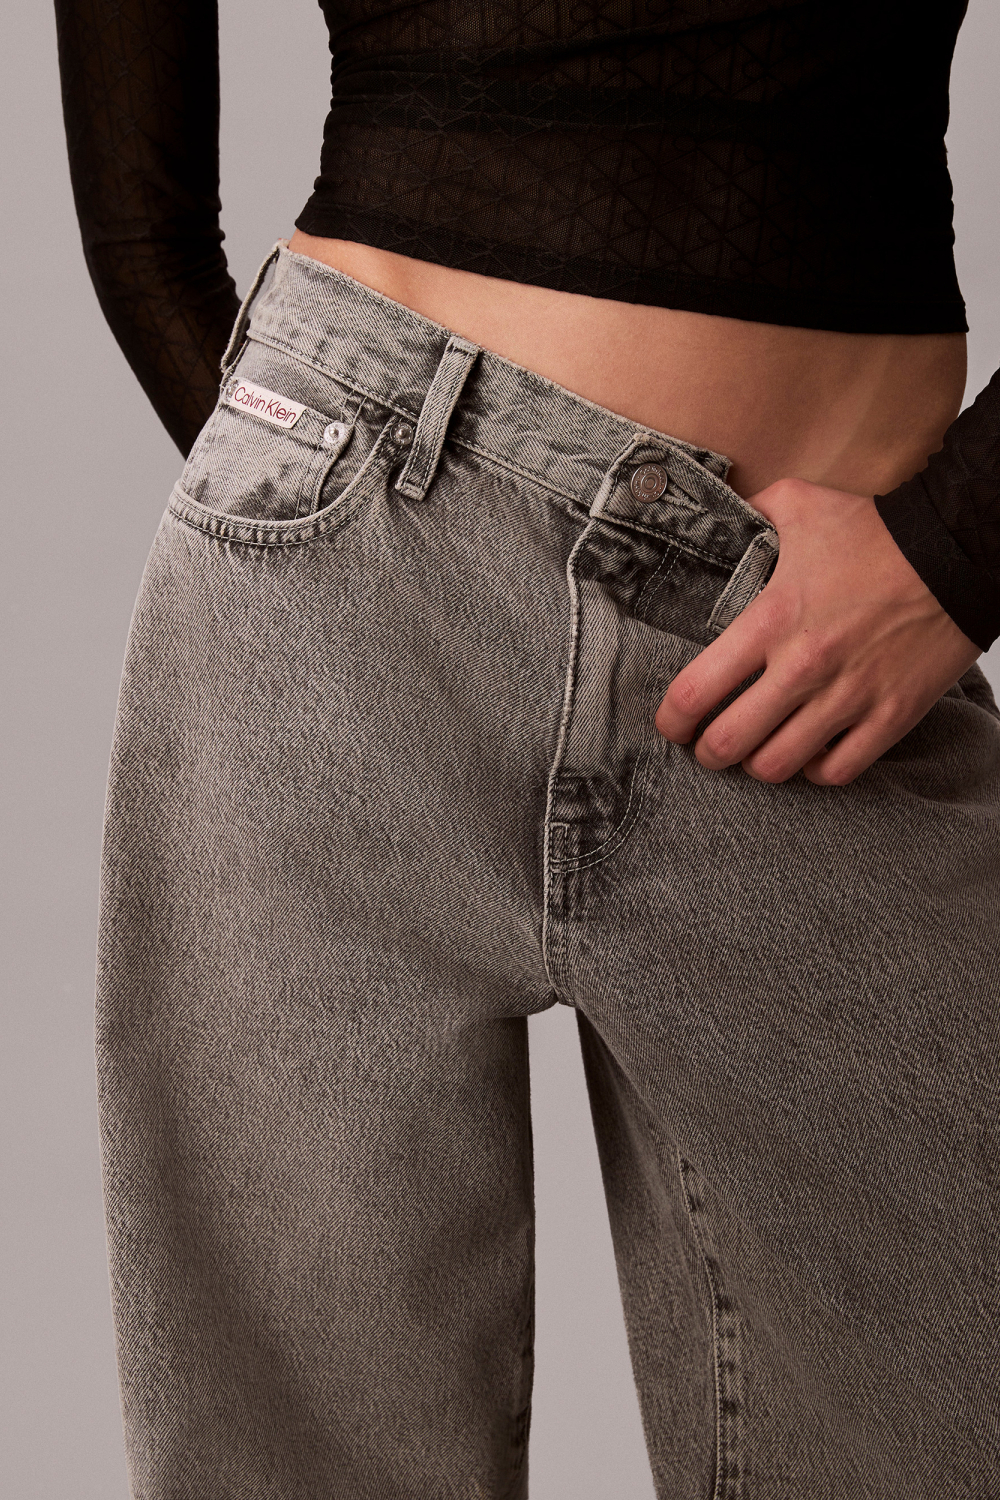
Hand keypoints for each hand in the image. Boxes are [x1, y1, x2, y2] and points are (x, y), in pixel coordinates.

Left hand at [654, 477, 980, 785]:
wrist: (958, 552)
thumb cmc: (878, 533)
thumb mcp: (802, 504)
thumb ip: (751, 511)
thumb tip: (720, 509)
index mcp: (771, 621)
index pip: (695, 692)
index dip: (671, 719)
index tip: (672, 721)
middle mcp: (804, 668)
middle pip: (728, 742)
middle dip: (708, 751)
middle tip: (708, 744)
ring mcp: (849, 698)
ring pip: (777, 766)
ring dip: (758, 763)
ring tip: (757, 749)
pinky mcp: (890, 717)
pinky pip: (837, 771)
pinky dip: (816, 769)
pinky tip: (811, 751)